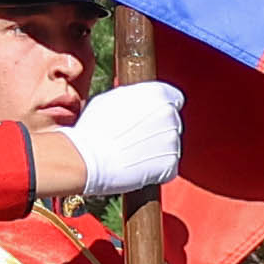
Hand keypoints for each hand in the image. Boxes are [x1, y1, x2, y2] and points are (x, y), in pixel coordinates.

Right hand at [67, 80, 185, 204]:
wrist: (89, 159)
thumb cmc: (94, 128)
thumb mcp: (112, 98)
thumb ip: (134, 97)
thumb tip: (138, 99)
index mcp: (158, 93)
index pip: (174, 98)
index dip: (159, 109)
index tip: (149, 117)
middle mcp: (170, 115)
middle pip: (171, 122)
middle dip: (157, 129)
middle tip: (135, 138)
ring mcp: (172, 141)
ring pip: (169, 145)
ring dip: (157, 150)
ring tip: (133, 154)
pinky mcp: (170, 165)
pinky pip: (167, 167)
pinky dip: (157, 169)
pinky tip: (137, 167)